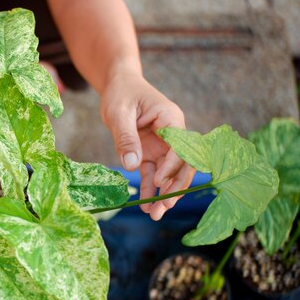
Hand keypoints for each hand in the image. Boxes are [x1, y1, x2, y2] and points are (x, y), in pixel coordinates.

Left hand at [100, 72, 194, 219]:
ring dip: (163, 194)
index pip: (180, 148)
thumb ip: (126, 138)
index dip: (172, 167)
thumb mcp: (119, 113)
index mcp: (171, 120)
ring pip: (168, 174)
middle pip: (181, 165)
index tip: (160, 182)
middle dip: (175, 187)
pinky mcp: (150, 153)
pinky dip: (150, 189)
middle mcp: (172, 135)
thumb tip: (132, 165)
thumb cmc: (121, 93)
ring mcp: (162, 146)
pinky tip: (146, 205)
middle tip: (163, 208)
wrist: (118, 85)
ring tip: (155, 214)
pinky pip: (153, 174)